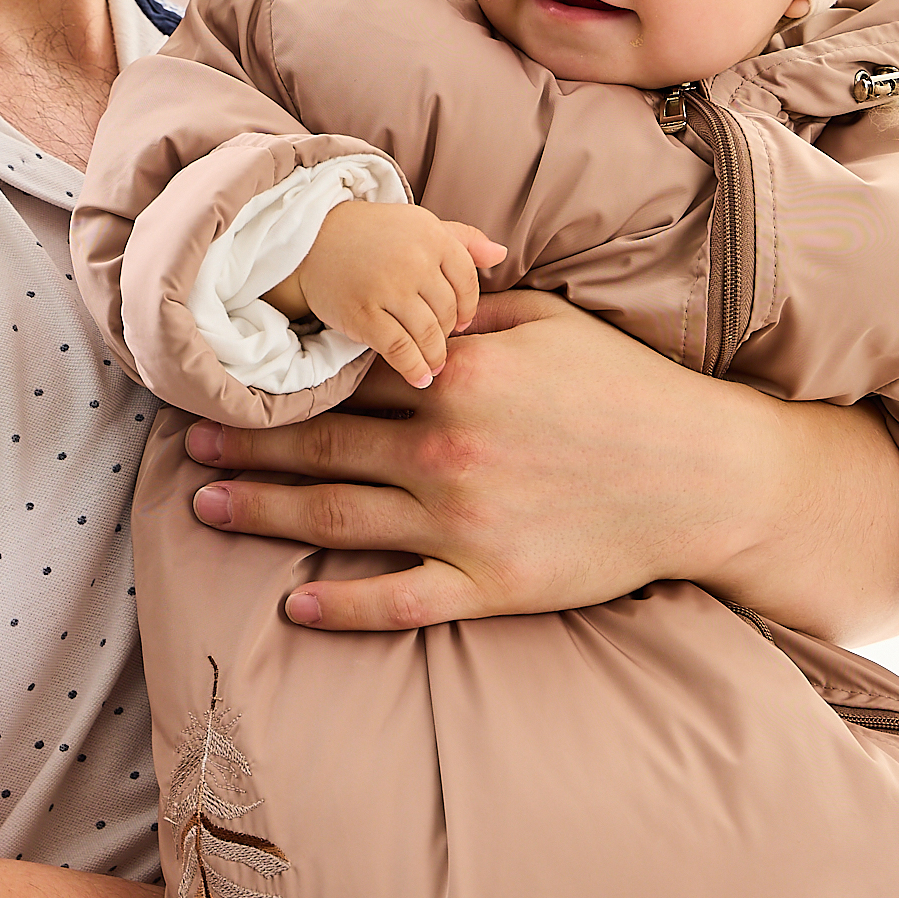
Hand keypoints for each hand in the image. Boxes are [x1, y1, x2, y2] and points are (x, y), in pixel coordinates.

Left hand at [185, 290, 898, 638]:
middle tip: (193, 448)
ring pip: (337, 521)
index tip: (234, 380)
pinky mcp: (490, 585)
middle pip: (321, 450)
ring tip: (209, 508)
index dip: (282, 381)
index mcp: (456, 377)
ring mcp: (463, 524)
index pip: (345, 378)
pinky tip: (296, 607)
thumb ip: (471, 310)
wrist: (705, 476)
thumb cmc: (632, 392)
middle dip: (249, 448)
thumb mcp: (552, 324)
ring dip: (264, 515)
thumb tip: (411, 290)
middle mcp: (446, 450)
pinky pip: (398, 599)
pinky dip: (342, 607)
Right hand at [287, 202, 505, 389]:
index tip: (461, 323)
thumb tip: (501, 252)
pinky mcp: (363, 313)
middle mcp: (414, 260)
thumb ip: (462, 239)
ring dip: (435, 356)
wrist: (309, 240)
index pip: (467, 282)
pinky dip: (413, 368)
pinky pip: (399, 349)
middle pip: (448, 311)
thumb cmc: (371, 234)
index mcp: (432, 235)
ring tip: (434, 367)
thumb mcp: (419, 225)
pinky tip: (419, 378)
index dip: (468, 308)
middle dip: (447, 333)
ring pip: (428, 333)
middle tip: (440, 344)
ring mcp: (388, 287)